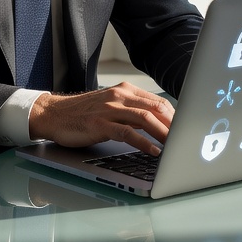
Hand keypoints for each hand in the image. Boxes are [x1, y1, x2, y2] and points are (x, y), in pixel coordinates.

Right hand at [28, 82, 174, 154]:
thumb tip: (158, 125)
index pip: (158, 101)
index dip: (175, 116)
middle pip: (156, 108)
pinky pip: (126, 133)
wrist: (54, 114)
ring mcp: (109, 109)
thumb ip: (131, 112)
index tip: (187, 130)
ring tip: (175, 147)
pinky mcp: (100, 123)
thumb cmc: (84, 114)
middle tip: (186, 140)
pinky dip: (143, 142)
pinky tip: (153, 151)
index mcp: (125, 91)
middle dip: (174, 125)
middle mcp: (119, 96)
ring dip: (163, 133)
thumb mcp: (110, 106)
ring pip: (144, 119)